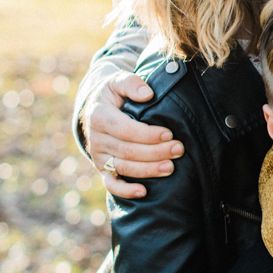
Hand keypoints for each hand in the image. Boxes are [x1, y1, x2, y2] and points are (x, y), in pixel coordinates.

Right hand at [83, 73, 183, 198]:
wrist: (94, 107)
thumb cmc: (112, 94)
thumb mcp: (117, 80)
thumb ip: (131, 83)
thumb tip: (147, 94)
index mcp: (99, 116)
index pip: (125, 130)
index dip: (148, 134)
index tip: (169, 133)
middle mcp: (96, 139)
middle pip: (128, 151)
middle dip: (155, 152)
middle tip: (178, 149)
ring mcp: (99, 156)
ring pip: (124, 168)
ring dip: (148, 170)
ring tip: (171, 167)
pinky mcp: (102, 168)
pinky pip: (111, 183)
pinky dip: (125, 191)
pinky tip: (143, 192)